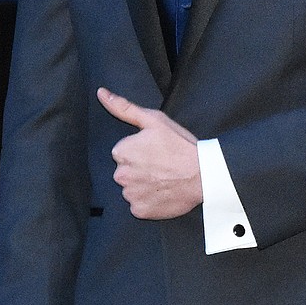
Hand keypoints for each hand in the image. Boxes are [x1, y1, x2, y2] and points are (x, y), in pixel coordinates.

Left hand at [98, 87, 201, 218]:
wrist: (204, 174)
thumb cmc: (181, 146)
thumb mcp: (154, 120)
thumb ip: (124, 108)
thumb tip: (101, 93)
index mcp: (121, 151)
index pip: (123, 152)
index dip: (140, 151)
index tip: (156, 152)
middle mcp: (121, 174)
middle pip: (125, 171)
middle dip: (139, 169)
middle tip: (162, 165)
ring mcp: (130, 194)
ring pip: (131, 189)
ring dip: (143, 185)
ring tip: (164, 179)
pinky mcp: (140, 210)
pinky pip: (138, 205)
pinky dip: (149, 201)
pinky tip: (163, 192)